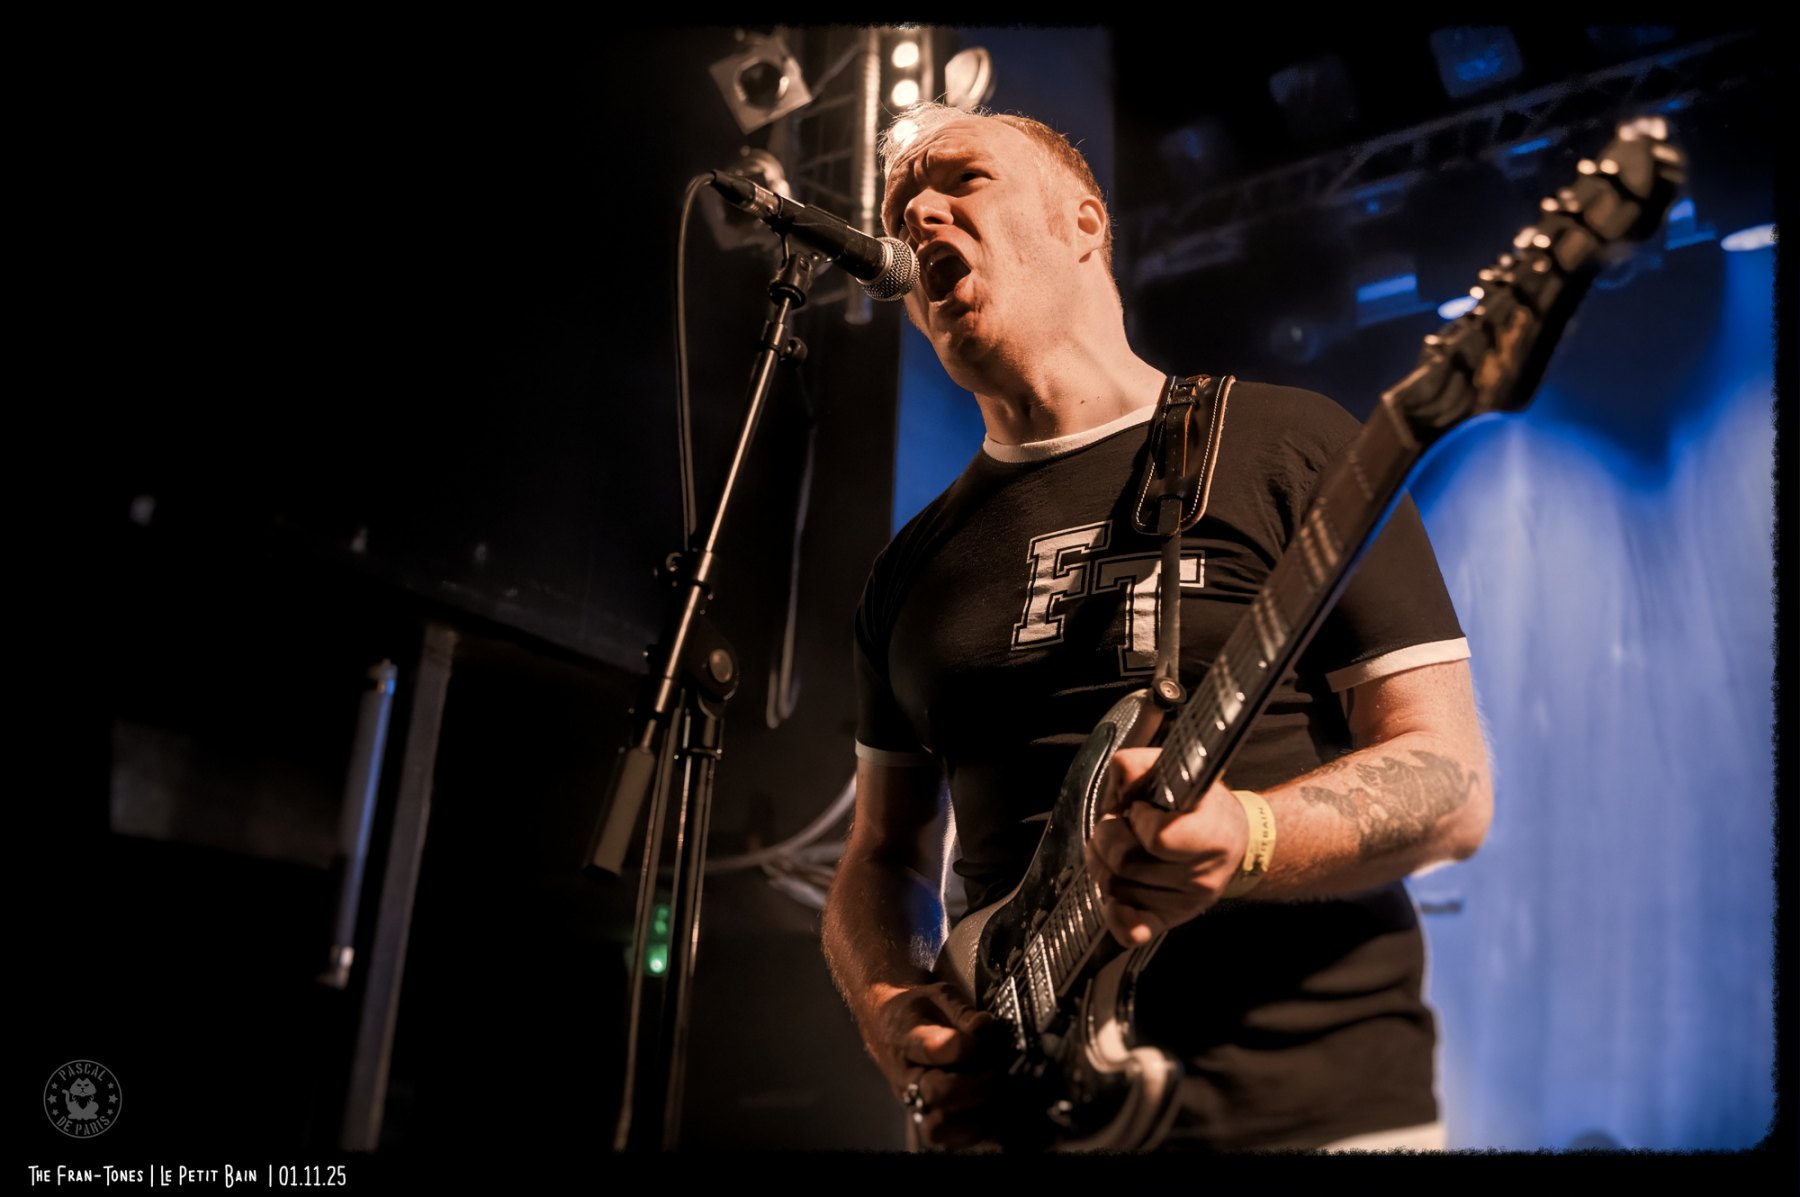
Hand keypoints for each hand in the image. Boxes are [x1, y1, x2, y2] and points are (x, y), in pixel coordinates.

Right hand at [864, 980, 1006, 1149]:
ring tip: (998, 1096)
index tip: (982, 1033)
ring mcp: (916, 1104)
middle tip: (998, 1070)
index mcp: (906, 1040)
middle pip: (935, 1094)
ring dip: (976, 1115)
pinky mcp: (929, 1121)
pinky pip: (951, 1141)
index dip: (961, 1045)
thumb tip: (985, 1025)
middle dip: (975, 1085)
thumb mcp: (937, 996)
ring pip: (939, 1128)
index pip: (930, 1048)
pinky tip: (999, 1116)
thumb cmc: (917, 1013)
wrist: (888, 1027)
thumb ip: (961, 1010)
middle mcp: (907, 1078)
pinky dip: (979, 1133)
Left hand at [1082, 747, 1248, 946]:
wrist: (1234, 841)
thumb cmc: (1200, 806)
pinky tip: (1114, 902)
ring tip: (1123, 845)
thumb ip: (1138, 767)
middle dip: (1108, 835)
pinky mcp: (1169, 919)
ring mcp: (1184, 902)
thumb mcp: (1176, 771)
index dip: (1138, 817)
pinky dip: (1116, 918)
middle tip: (1120, 823)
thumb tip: (1115, 795)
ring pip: (1115, 887)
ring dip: (1104, 862)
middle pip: (1124, 862)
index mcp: (1211, 834)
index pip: (1157, 838)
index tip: (1141, 808)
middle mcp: (1201, 875)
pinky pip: (1132, 931)